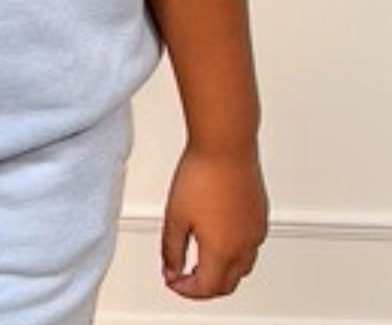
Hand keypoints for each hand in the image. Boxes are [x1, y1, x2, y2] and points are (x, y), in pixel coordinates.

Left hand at [161, 139, 269, 298]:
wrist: (225, 143)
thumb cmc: (202, 172)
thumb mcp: (175, 216)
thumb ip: (171, 249)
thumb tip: (171, 268)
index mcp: (222, 251)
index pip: (205, 288)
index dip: (185, 289)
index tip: (173, 280)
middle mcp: (244, 245)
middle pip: (227, 284)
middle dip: (205, 286)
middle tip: (186, 277)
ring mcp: (256, 230)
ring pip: (242, 268)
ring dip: (222, 271)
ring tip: (202, 260)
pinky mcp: (261, 215)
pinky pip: (251, 246)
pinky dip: (236, 253)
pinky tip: (220, 238)